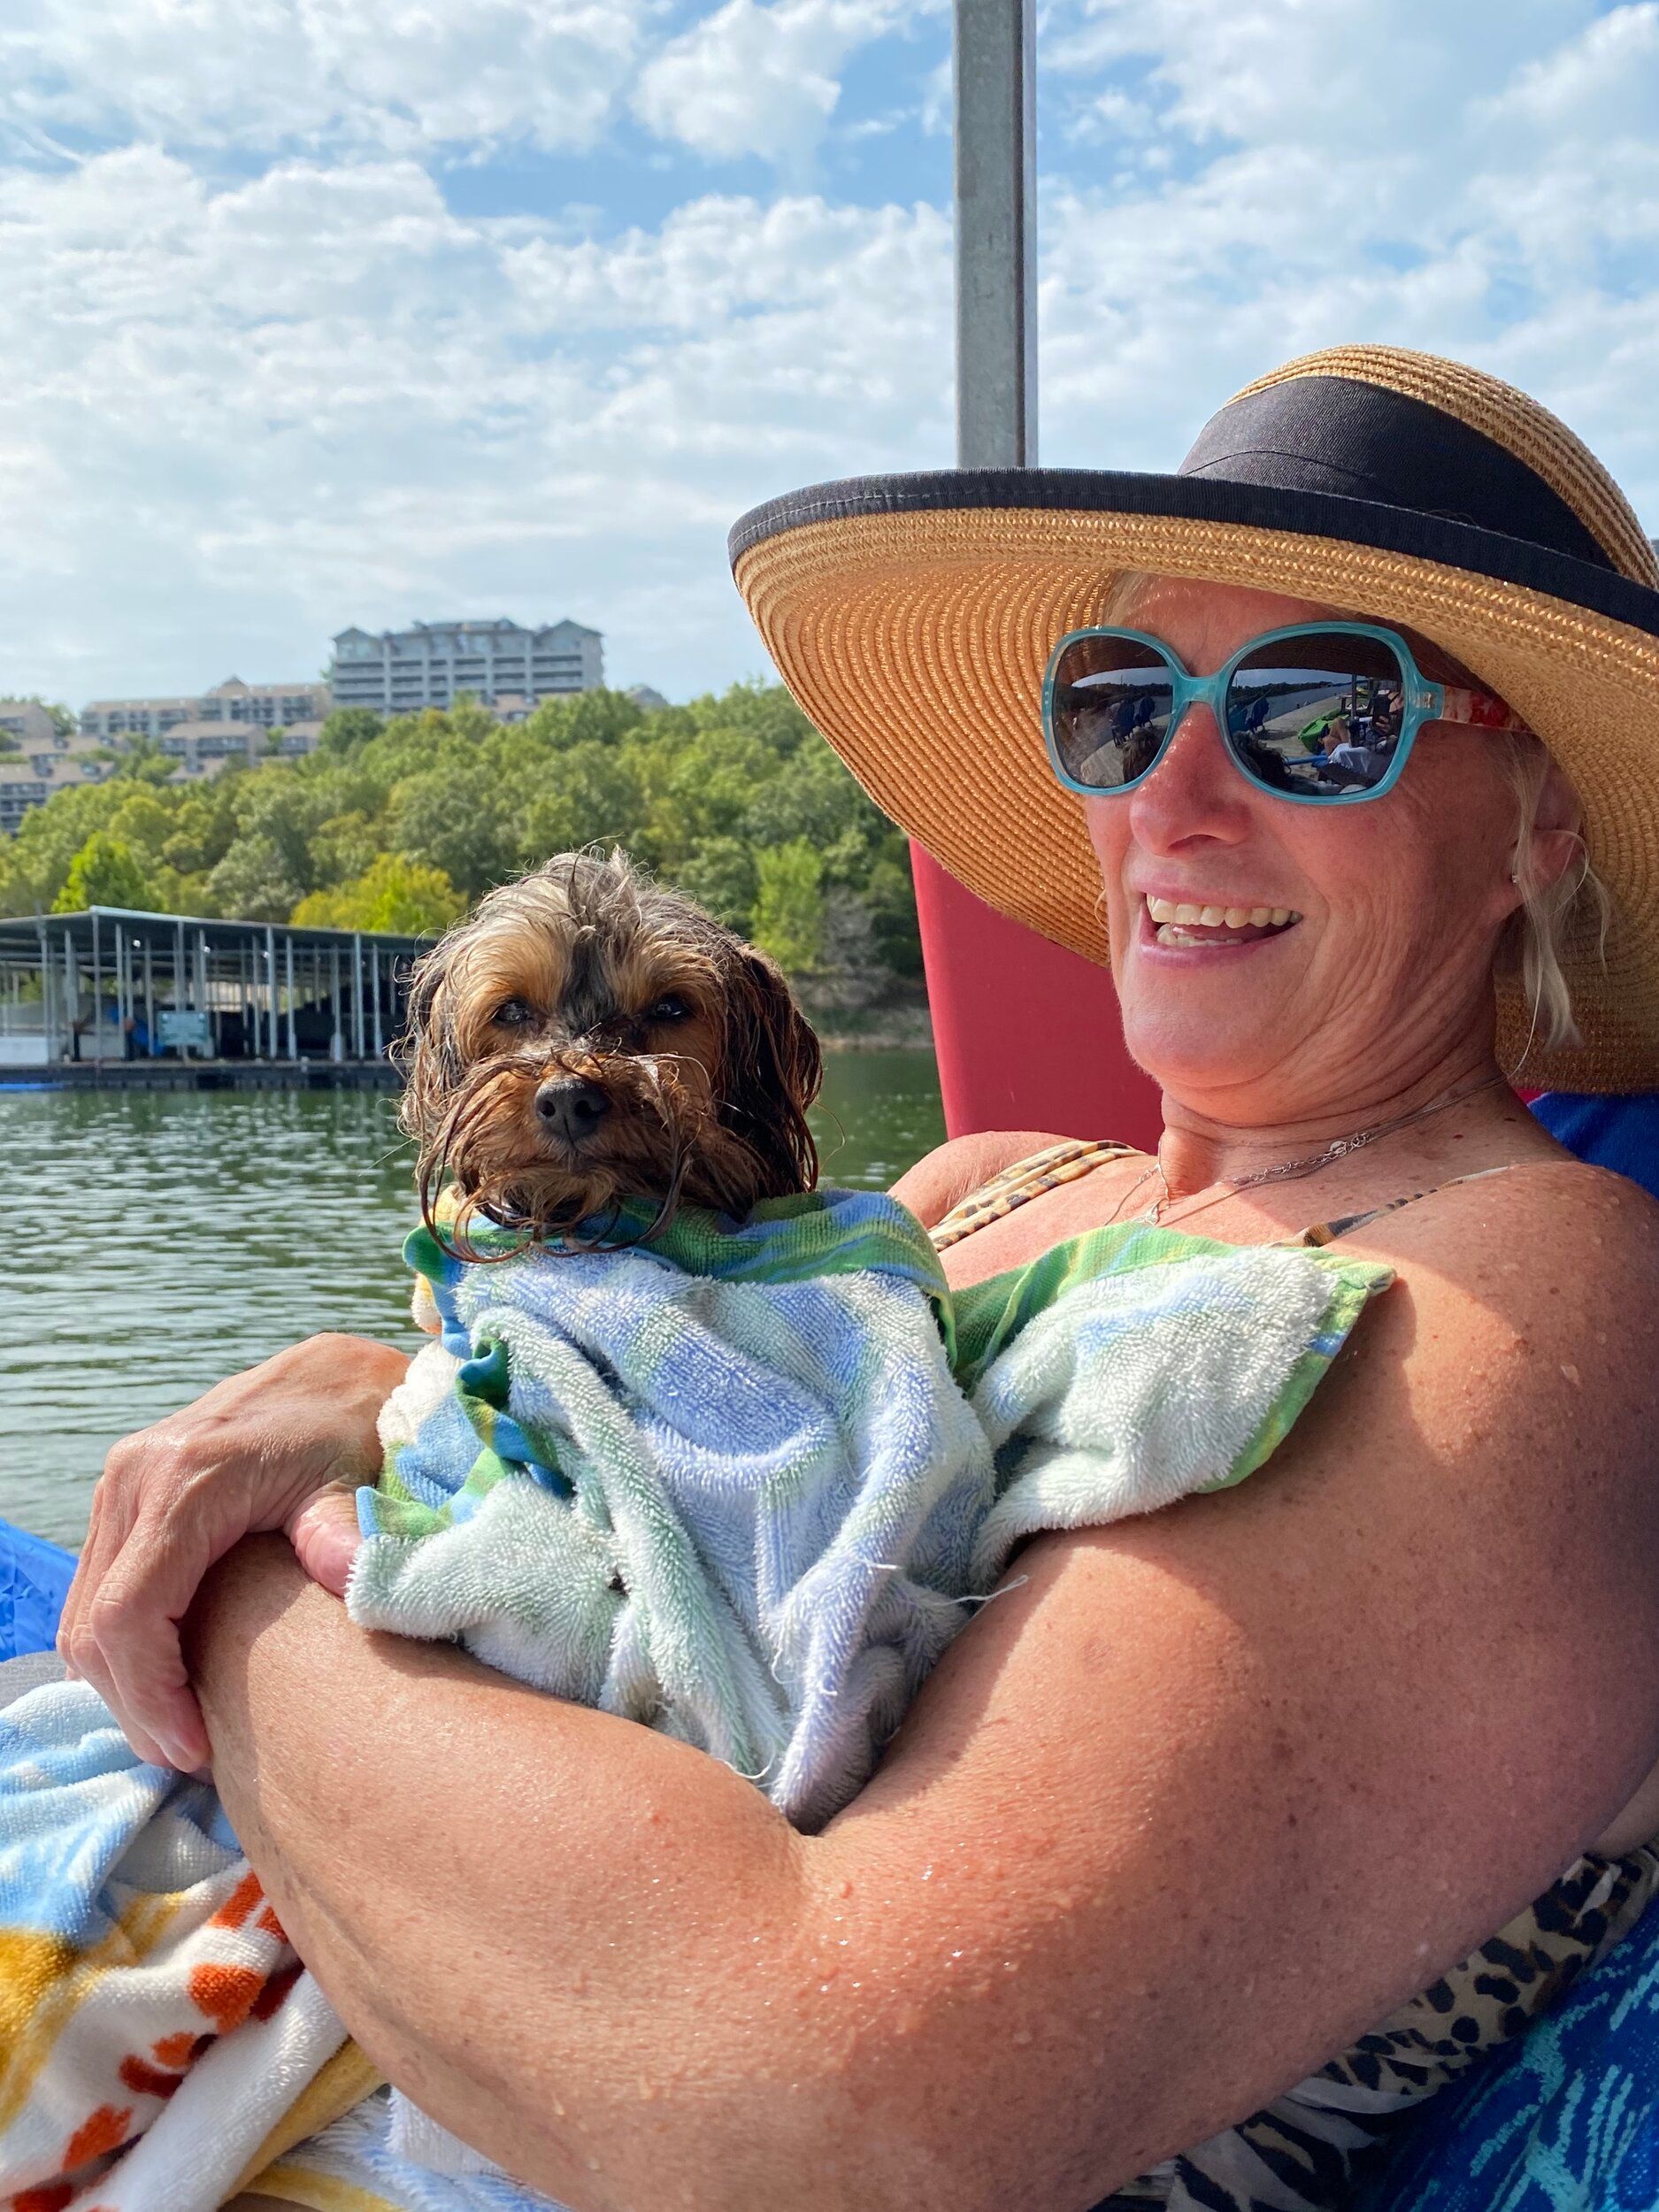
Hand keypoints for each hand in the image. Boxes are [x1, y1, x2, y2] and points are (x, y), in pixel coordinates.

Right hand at [57, 1332, 409, 1770]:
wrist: (341, 1376)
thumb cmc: (359, 1429)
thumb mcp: (360, 1481)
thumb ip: (344, 1534)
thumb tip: (348, 1581)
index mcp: (186, 1478)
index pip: (130, 1614)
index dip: (152, 1696)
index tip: (197, 1750)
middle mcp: (135, 1477)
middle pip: (94, 1627)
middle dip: (136, 1705)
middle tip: (196, 1758)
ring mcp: (122, 1484)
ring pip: (86, 1614)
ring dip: (127, 1683)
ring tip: (190, 1730)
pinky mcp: (127, 1496)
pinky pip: (101, 1590)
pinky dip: (127, 1646)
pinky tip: (179, 1679)